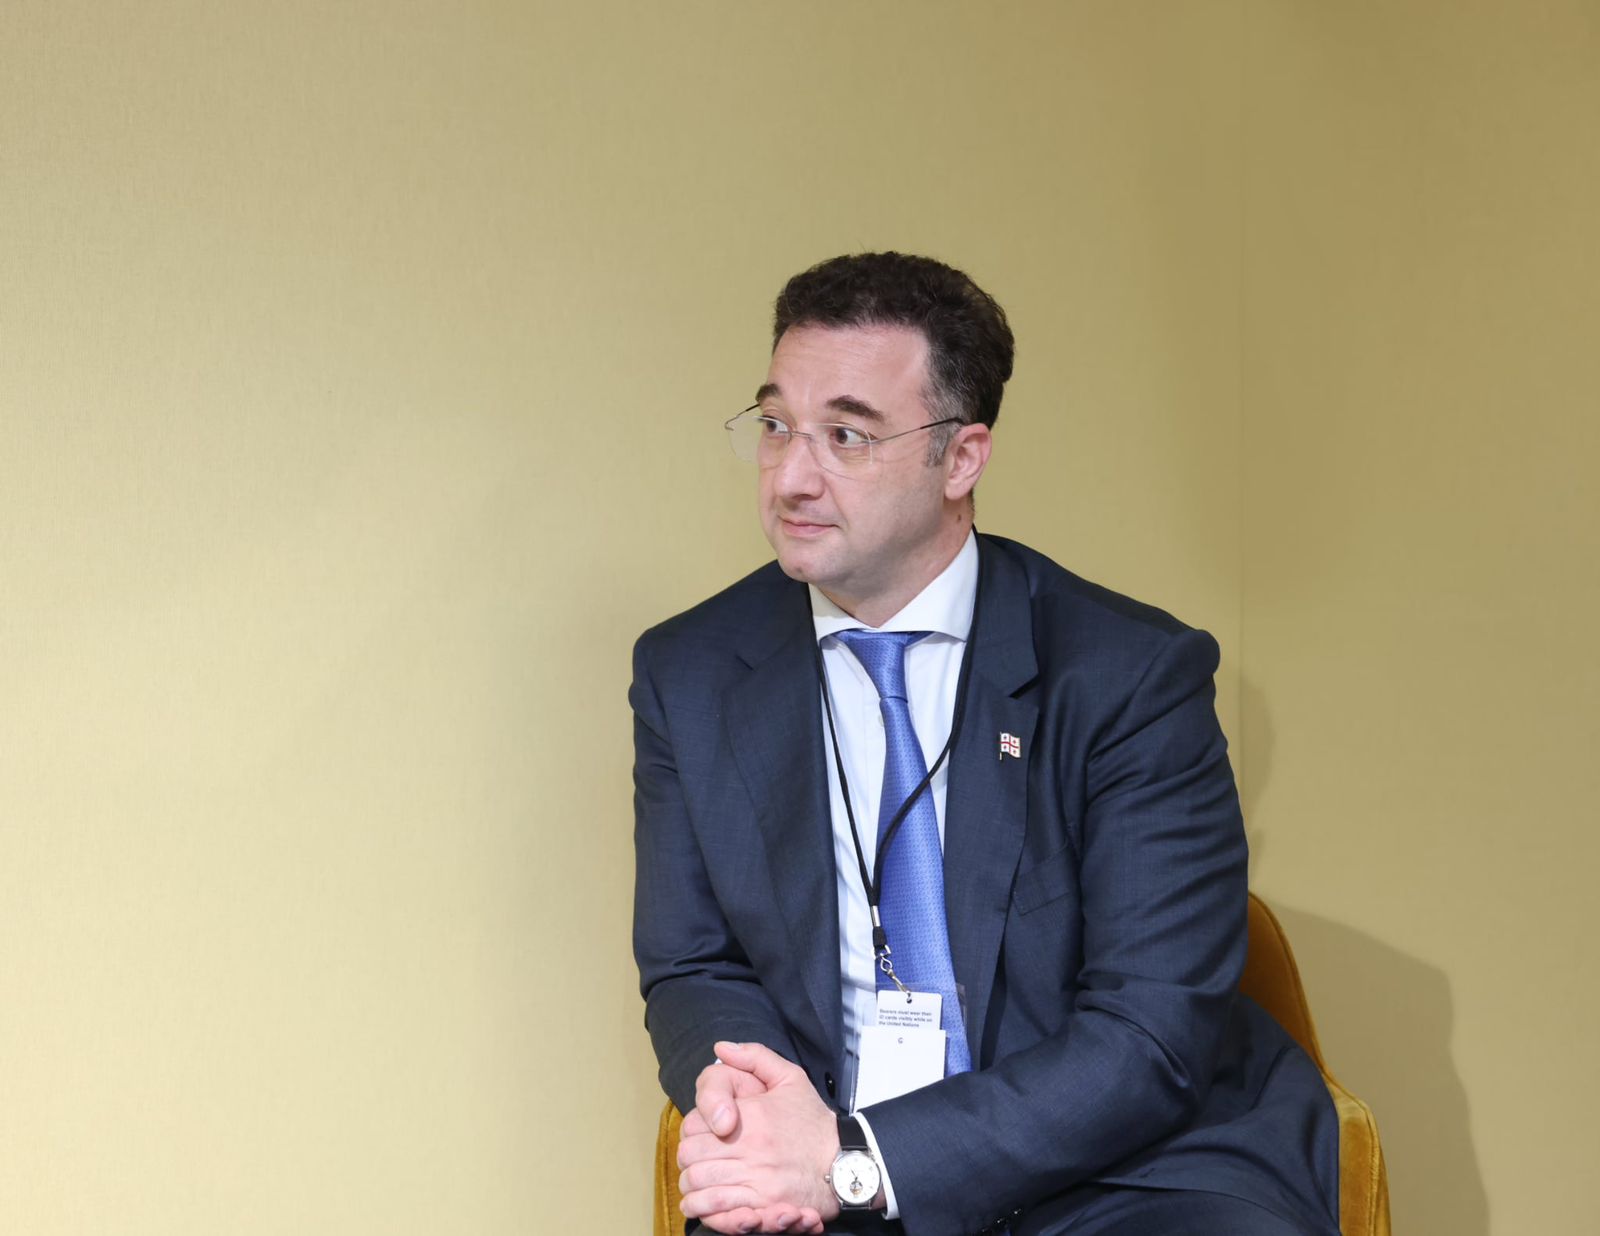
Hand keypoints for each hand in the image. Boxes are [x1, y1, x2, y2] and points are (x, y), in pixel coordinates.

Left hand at [678, 1041, 840, 1232]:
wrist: (845, 1161)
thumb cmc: (814, 1121)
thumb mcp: (790, 1078)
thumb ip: (754, 1057)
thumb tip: (721, 1047)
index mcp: (751, 1115)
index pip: (695, 1124)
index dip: (693, 1130)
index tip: (702, 1135)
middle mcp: (750, 1147)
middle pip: (690, 1155)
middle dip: (688, 1158)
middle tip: (697, 1161)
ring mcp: (756, 1179)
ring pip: (699, 1184)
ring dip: (692, 1186)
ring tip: (696, 1185)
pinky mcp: (763, 1207)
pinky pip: (718, 1211)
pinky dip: (705, 1210)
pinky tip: (704, 1204)